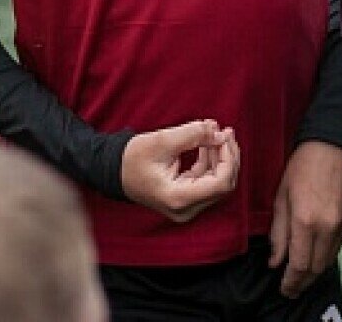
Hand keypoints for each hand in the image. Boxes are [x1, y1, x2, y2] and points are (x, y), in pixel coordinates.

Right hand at [121, 119, 240, 223]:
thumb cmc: (132, 158)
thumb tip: (218, 131)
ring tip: (217, 132)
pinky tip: (207, 143)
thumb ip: (192, 134)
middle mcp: (185, 209)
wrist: (113, 171)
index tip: (223, 135)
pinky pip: (207, 181)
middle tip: (225, 131)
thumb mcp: (162, 141)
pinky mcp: (185, 199)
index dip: (228, 157)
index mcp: (179, 198)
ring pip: (217, 183)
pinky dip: (210, 161)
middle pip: (223, 185)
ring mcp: (186, 207)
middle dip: (227, 156)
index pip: (221, 184)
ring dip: (220, 157)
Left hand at [267, 140, 341, 297]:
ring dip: (316, 268)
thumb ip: (278, 233)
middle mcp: (329, 226)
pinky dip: (328, 249)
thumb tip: (276, 262)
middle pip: (317, 268)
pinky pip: (340, 241)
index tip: (284, 289)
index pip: (300, 265)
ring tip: (303, 271)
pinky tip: (318, 246)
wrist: (333, 142)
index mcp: (306, 221)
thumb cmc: (302, 166)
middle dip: (303, 281)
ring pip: (331, 258)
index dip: (291, 282)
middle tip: (292, 287)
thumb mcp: (281, 197)